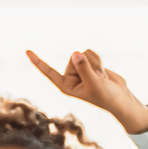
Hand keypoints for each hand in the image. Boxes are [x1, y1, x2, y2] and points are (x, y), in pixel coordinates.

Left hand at [26, 49, 147, 133]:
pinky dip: (99, 60)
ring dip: (95, 63)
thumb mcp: (94, 84)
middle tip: (97, 79)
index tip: (27, 51)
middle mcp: (70, 76)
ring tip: (101, 77)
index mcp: (66, 85)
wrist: (120, 98)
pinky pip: (90, 53)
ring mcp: (79, 69)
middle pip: (72, 58)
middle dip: (87, 65)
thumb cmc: (106, 97)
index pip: (49, 72)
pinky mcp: (88, 64)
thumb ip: (84, 68)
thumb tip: (75, 53)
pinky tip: (103, 72)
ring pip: (82, 53)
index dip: (38, 62)